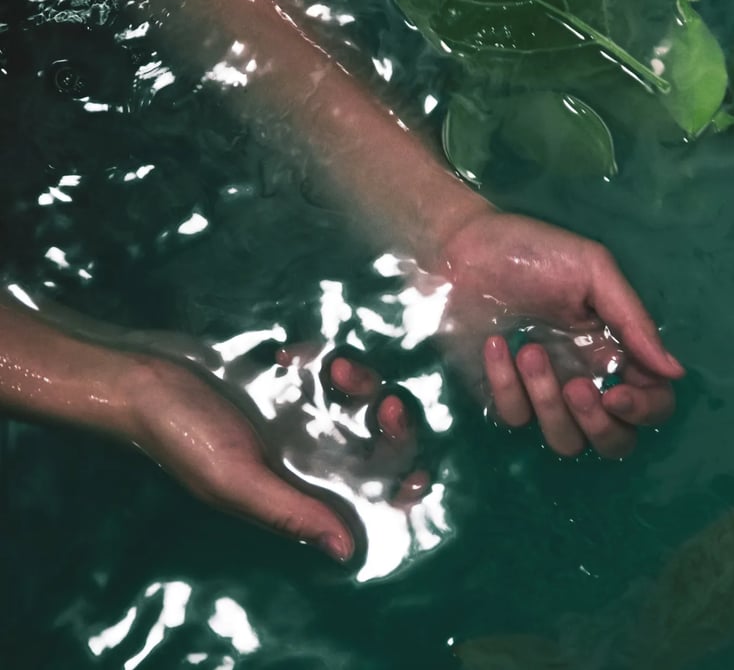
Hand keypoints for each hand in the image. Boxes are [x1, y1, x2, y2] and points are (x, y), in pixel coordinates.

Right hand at [126, 349, 427, 562]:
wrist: (144, 381)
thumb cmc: (185, 437)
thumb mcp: (235, 480)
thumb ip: (290, 511)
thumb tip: (348, 550)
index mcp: (303, 487)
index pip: (370, 495)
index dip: (402, 484)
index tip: (416, 466)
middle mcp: (312, 452)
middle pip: (380, 442)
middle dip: (393, 423)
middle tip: (382, 403)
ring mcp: (303, 413)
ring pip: (361, 398)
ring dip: (358, 381)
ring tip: (331, 368)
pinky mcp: (291, 379)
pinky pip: (328, 365)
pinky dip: (321, 357)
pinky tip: (290, 356)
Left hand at [435, 210, 683, 458]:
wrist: (461, 248)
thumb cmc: (530, 252)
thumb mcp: (591, 271)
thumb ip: (633, 321)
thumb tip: (674, 372)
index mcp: (615, 350)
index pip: (652, 402)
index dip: (645, 409)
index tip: (618, 394)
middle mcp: (585, 379)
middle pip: (614, 441)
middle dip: (599, 424)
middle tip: (575, 388)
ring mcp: (542, 392)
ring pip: (565, 441)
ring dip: (548, 402)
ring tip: (529, 350)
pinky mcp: (502, 395)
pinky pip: (514, 417)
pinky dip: (505, 384)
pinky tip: (497, 344)